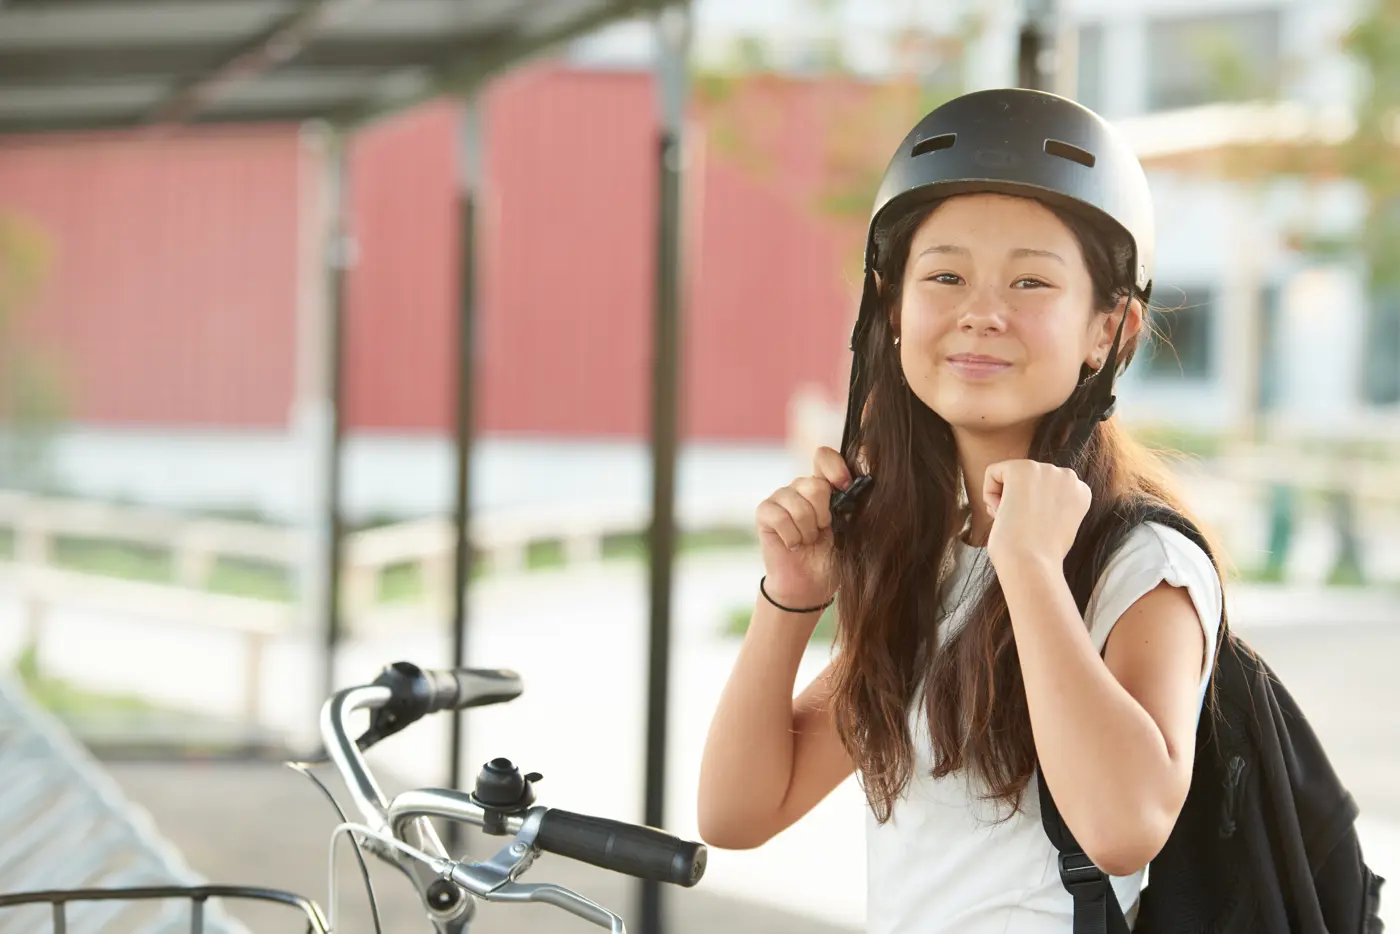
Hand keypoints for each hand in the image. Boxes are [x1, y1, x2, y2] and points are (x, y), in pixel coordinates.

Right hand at [755, 446, 851, 607]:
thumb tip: (854, 484)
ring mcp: (781, 498)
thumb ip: (853, 504)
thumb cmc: (832, 557)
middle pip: (814, 485)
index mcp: (824, 486)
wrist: (811, 585)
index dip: (835, 468)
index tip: (844, 487)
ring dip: (807, 531)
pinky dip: (791, 536)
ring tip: (807, 541)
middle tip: (822, 531)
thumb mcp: (850, 529)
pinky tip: (793, 545)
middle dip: (823, 515)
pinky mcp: (765, 512)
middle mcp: (801, 487)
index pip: (824, 457)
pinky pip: (779, 516)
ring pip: (798, 504)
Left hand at [983, 459, 1090, 569]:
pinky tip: (1001, 512)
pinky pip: (993, 472)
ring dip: (1005, 498)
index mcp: (1081, 491)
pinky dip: (989, 493)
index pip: (1045, 489)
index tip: (1035, 527)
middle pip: (1028, 481)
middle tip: (1022, 526)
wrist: (1032, 564)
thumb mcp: (1061, 527)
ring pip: (1010, 476)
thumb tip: (1037, 501)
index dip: (1034, 509)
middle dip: (1020, 501)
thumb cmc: (1042, 556)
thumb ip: (1055, 507)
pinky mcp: (1022, 469)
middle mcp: (1068, 476)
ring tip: (1013, 521)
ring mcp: (1046, 470)